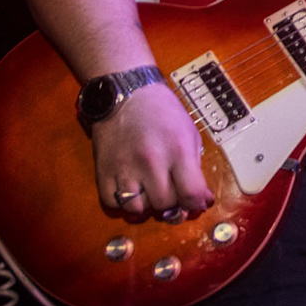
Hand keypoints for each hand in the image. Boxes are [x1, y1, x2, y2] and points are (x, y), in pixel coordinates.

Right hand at [94, 83, 211, 219]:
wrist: (127, 95)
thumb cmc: (162, 113)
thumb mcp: (190, 134)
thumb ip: (195, 168)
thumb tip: (201, 199)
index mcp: (178, 151)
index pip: (190, 194)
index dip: (196, 203)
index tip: (196, 202)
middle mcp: (151, 162)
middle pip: (164, 205)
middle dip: (172, 204)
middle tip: (172, 192)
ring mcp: (124, 168)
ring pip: (137, 210)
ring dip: (147, 206)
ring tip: (151, 191)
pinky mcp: (103, 171)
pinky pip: (112, 204)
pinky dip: (123, 203)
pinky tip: (132, 190)